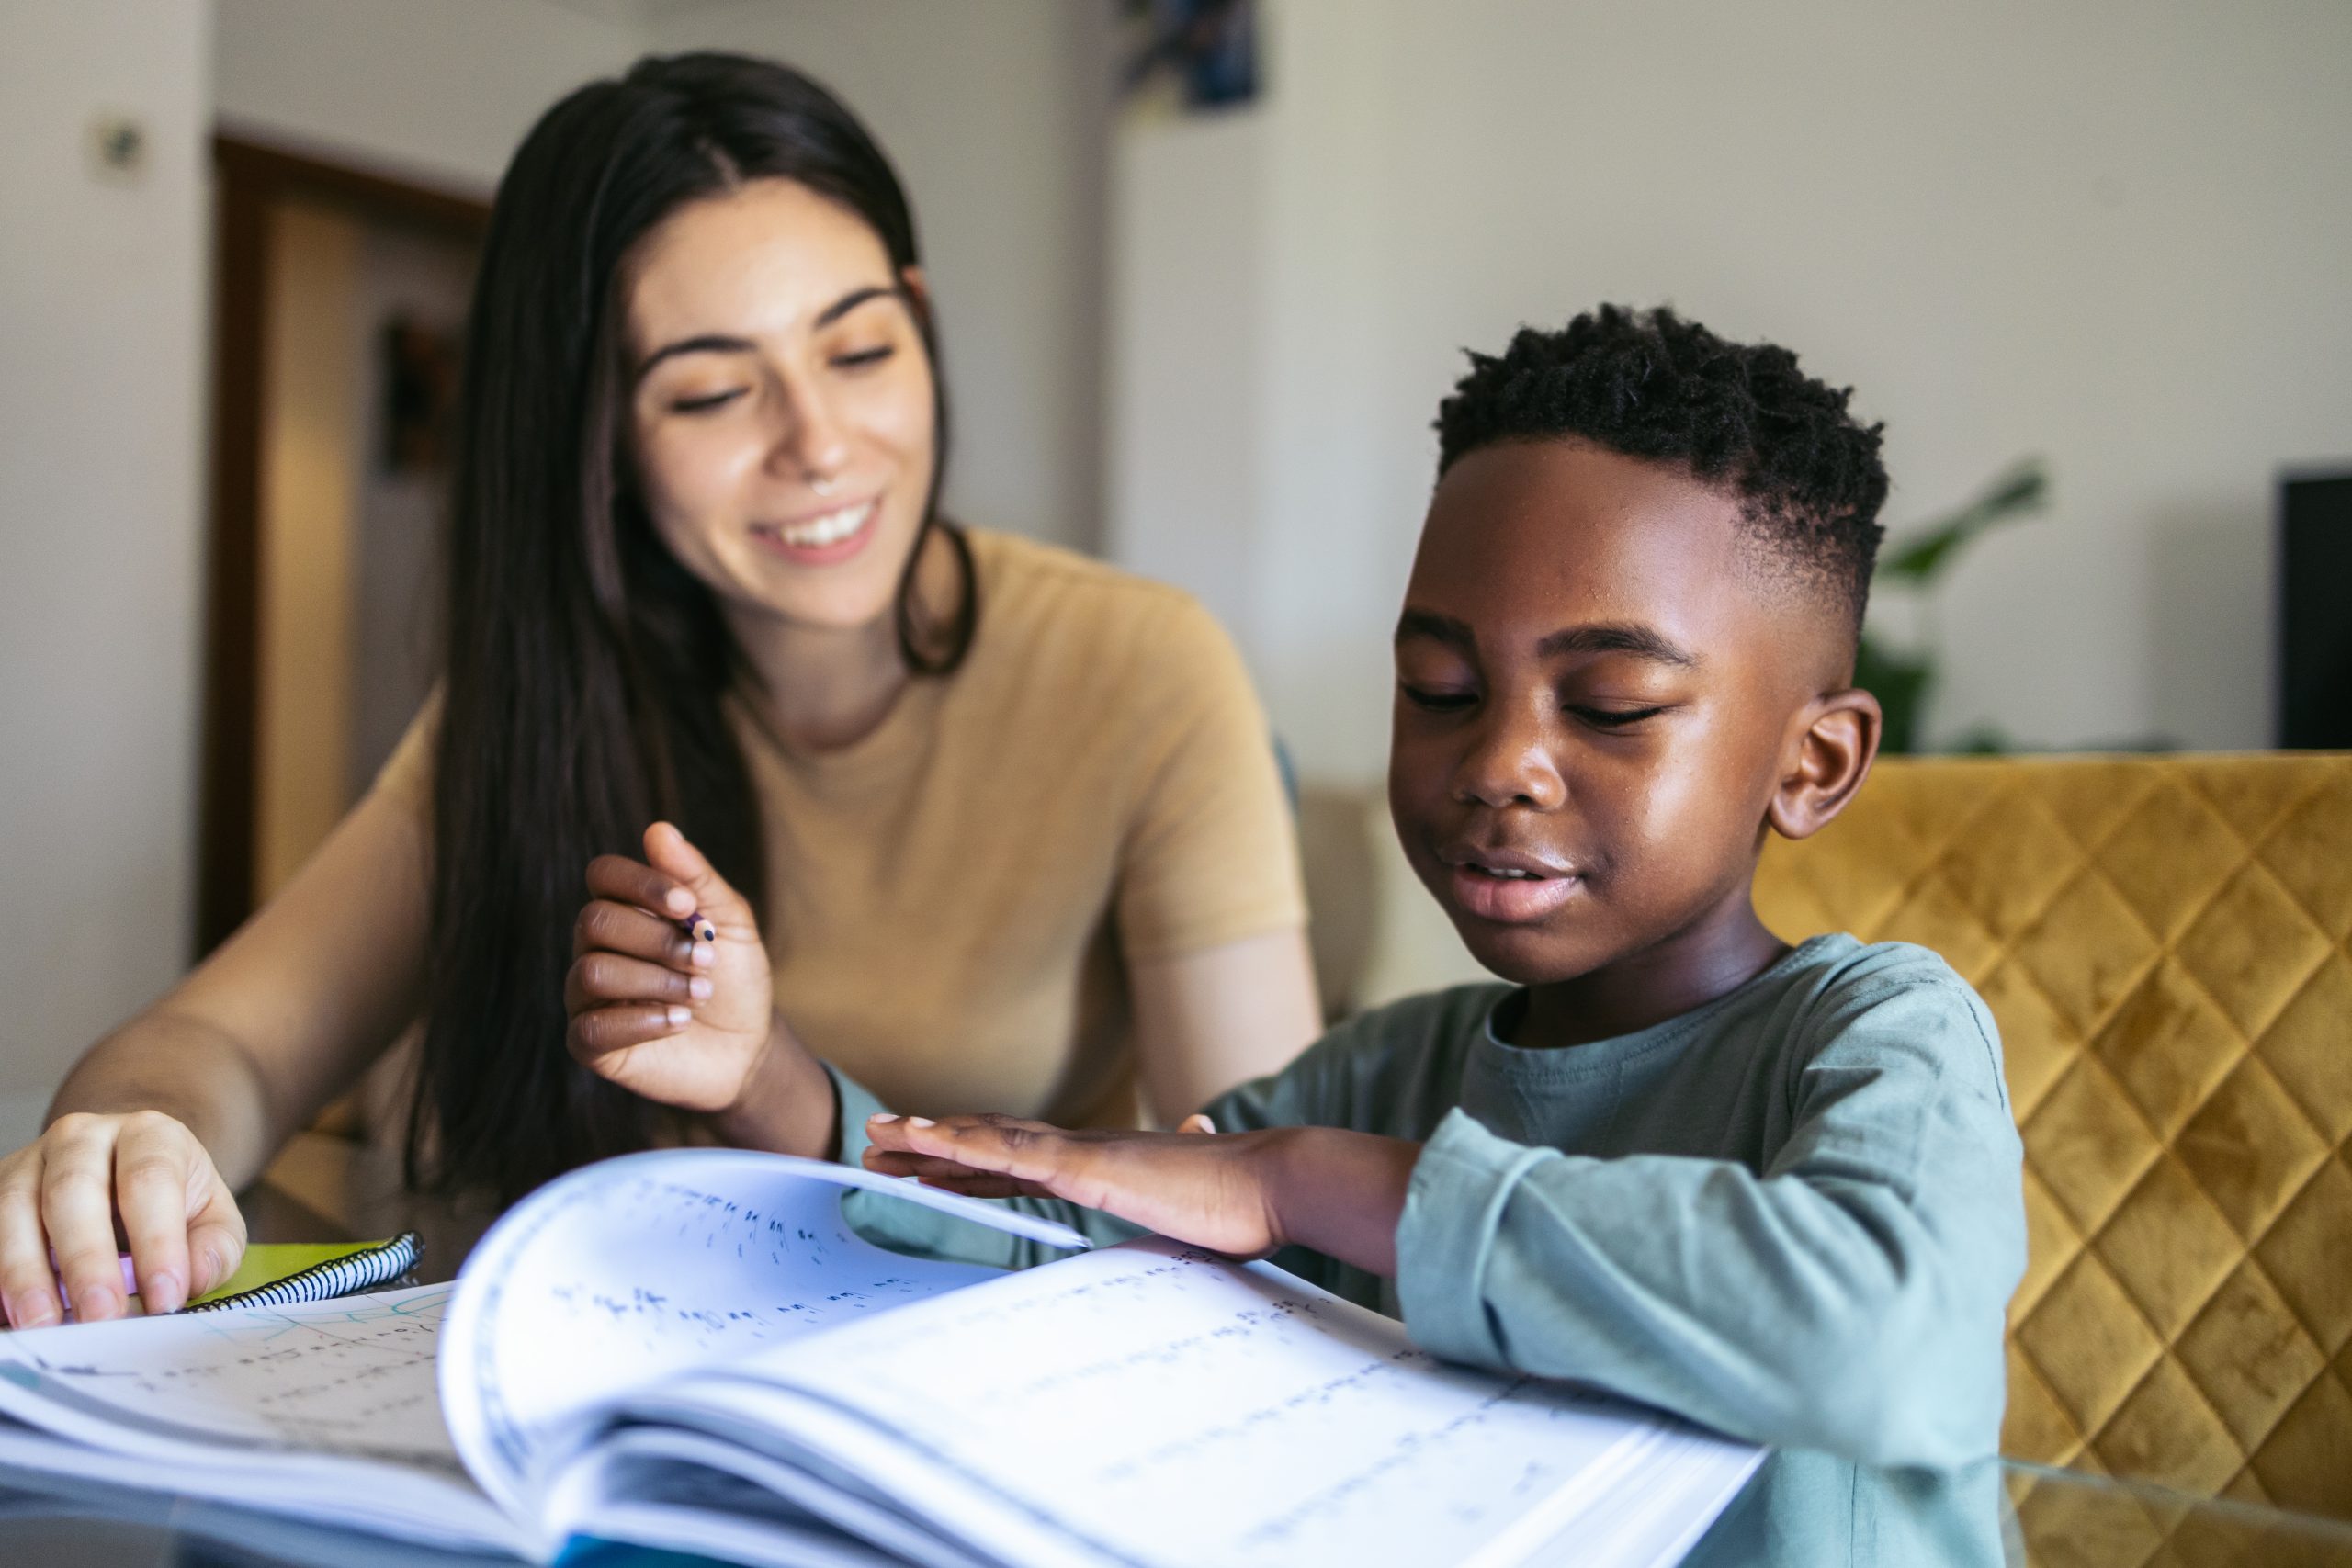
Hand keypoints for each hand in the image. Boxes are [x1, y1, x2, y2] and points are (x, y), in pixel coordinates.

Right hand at [0, 1111, 246, 1325]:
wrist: (122, 1167)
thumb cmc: (172, 1200)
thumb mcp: (211, 1216)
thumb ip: (214, 1247)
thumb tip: (192, 1280)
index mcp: (149, 1135)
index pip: (150, 1181)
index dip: (157, 1241)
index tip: (164, 1298)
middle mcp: (82, 1138)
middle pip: (74, 1192)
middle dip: (86, 1260)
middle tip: (101, 1317)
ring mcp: (30, 1162)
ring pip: (15, 1209)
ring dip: (26, 1272)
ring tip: (44, 1324)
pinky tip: (13, 1312)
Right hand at [566, 822, 775, 1113]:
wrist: (748, 1048)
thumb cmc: (734, 979)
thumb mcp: (730, 923)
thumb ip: (695, 878)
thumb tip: (658, 829)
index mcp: (626, 911)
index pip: (602, 874)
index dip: (641, 883)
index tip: (687, 905)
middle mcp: (596, 948)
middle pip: (594, 921)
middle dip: (657, 940)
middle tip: (706, 959)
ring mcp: (587, 996)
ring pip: (592, 972)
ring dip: (656, 981)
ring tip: (698, 995)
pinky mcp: (590, 1042)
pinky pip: (592, 1025)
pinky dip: (643, 1022)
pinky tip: (678, 1023)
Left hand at [863, 1112, 1294, 1257]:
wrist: (1273, 1183)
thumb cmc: (1244, 1199)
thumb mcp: (1197, 1196)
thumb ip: (1184, 1165)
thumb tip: (1195, 1126)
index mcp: (1104, 1162)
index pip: (1022, 1159)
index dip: (971, 1158)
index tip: (929, 1160)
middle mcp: (1084, 1149)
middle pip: (991, 1142)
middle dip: (934, 1144)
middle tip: (880, 1140)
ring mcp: (1082, 1154)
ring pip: (987, 1139)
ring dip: (929, 1137)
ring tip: (879, 1136)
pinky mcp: (1086, 1167)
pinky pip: (1008, 1154)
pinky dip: (960, 1146)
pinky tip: (923, 1142)